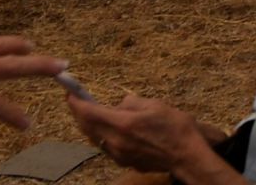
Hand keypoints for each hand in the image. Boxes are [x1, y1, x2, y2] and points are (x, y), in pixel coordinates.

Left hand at [69, 94, 215, 174]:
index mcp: (123, 123)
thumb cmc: (175, 128)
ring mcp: (118, 154)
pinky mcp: (124, 162)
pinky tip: (108, 129)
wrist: (186, 156)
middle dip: (78, 114)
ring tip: (90, 114)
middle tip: (75, 102)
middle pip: (87, 127)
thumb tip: (120, 104)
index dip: (76, 103)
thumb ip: (132, 103)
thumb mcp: (155, 105)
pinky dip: (101, 135)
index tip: (69, 94)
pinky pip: (105, 146)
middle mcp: (115, 141)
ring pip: (95, 138)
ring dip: (89, 125)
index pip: (89, 113)